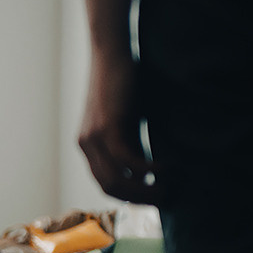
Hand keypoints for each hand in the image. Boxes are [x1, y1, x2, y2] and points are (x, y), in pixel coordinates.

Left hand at [77, 48, 164, 204]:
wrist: (111, 54)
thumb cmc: (124, 85)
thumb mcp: (127, 122)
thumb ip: (130, 145)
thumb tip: (143, 173)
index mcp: (88, 147)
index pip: (105, 184)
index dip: (129, 196)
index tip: (152, 198)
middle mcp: (85, 146)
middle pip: (109, 188)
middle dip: (138, 199)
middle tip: (164, 199)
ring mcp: (93, 138)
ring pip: (117, 180)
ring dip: (144, 189)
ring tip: (167, 188)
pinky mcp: (107, 127)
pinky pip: (127, 161)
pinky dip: (148, 169)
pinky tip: (166, 167)